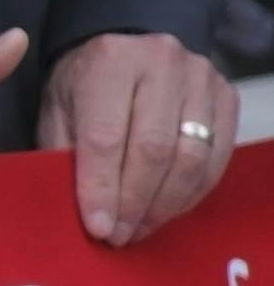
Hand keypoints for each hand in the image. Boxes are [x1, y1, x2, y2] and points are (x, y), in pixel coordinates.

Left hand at [44, 28, 238, 247]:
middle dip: (135, 202)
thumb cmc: (84, 85)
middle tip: (119, 236)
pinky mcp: (227, 96)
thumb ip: (64, 153)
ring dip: (165, 204)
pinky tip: (167, 210)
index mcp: (109, 61)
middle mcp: (161, 62)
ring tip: (140, 229)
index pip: (106, 135)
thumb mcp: (58, 109)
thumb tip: (85, 213)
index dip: (102, 187)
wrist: (126, 48)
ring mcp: (201, 78)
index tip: (98, 228)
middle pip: (154, 149)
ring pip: (191, 157)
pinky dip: (191, 193)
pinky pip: (216, 158)